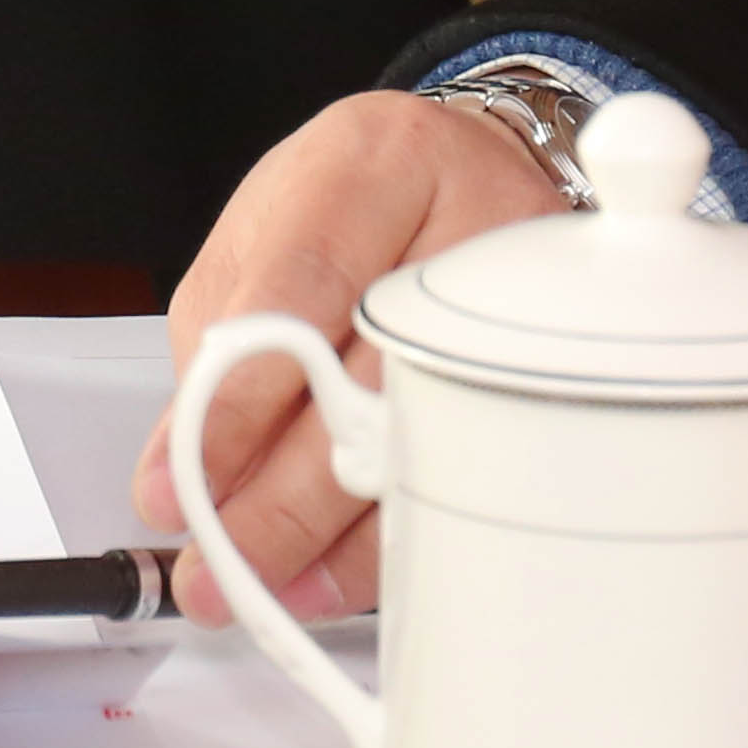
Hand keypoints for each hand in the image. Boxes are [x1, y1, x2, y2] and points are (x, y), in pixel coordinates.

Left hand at [130, 88, 570, 621]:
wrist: (476, 173)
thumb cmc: (360, 204)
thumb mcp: (262, 236)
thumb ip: (215, 345)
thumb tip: (185, 472)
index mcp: (371, 164)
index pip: (298, 294)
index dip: (236, 405)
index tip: (180, 484)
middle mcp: (467, 221)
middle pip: (373, 384)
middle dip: (284, 497)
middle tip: (219, 558)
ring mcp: (534, 300)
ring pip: (437, 445)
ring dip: (345, 539)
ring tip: (276, 583)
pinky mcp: (566, 367)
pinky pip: (485, 475)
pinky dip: (408, 536)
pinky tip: (353, 570)